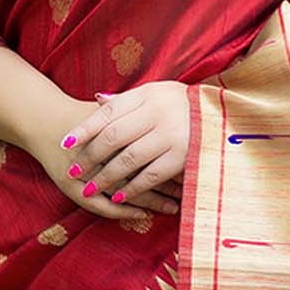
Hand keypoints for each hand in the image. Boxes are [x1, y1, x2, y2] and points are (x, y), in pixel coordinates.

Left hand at [57, 81, 189, 221]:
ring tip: (88, 187)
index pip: (109, 112)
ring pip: (128, 159)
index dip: (85, 128)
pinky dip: (132, 187)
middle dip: (91, 155)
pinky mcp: (182, 157)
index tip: (66, 143)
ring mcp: (170, 135)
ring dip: (105, 176)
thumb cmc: (182, 105)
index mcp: (148, 94)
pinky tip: (117, 195)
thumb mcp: (157, 93)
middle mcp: (157, 112)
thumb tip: (96, 102)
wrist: (223, 115)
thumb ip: (128, 101)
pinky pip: (150, 175)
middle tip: (73, 170)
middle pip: (113, 136)